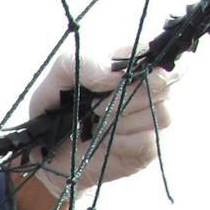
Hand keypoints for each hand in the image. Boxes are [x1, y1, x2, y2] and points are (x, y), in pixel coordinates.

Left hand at [25, 51, 172, 198]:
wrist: (45, 151)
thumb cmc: (56, 108)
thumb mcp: (60, 77)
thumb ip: (85, 64)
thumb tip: (116, 76)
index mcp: (132, 67)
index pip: (162, 58)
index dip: (151, 69)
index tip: (125, 80)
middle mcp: (148, 91)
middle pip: (164, 86)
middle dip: (127, 97)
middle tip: (95, 107)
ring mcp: (150, 120)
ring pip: (160, 115)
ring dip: (122, 122)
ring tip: (96, 126)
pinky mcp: (146, 149)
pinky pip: (148, 141)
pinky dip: (122, 142)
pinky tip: (105, 143)